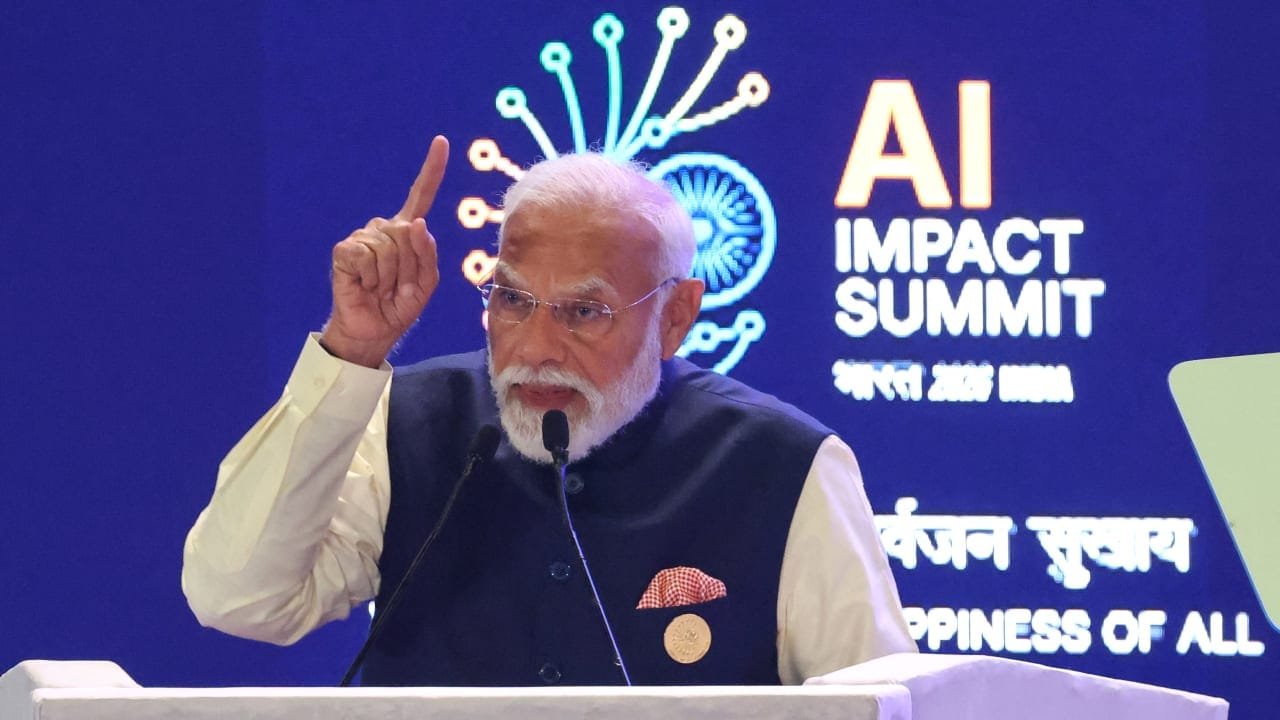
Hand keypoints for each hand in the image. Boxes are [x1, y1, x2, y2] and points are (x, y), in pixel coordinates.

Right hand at [320, 136, 449, 367]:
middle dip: (408, 266)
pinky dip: (370, 277)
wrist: (374, 330)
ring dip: (389, 276)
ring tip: (380, 287)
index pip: (421, 195)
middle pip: (407, 233)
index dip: (432, 170)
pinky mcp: (344, 250)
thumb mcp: (426, 283)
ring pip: (388, 247)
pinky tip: (364, 284)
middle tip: (396, 286)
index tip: (441, 141)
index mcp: (407, 233)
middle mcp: (384, 229)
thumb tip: (416, 224)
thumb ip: (427, 254)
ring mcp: (363, 237)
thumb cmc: (399, 306)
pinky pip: (366, 255)